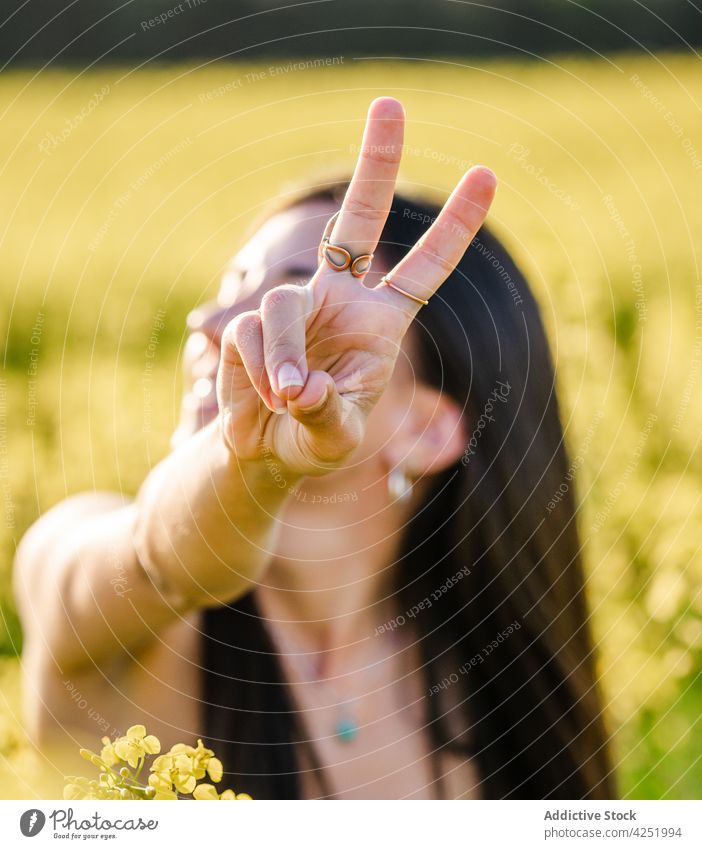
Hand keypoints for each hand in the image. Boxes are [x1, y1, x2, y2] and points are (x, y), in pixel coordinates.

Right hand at [217, 97, 496, 477]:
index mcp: (381, 324)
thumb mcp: (335, 439)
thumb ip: (327, 415)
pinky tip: (263, 398)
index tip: (487, 175)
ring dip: (283, 355)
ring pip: (284, 305)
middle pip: (358, 222)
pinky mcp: (250, 322)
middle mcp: (341, 302)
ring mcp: (296, 307)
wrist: (264, 450)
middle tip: (391, 102)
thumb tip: (300, 385)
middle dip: (375, 165)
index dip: (454, 228)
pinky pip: (251, 331)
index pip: (423, 269)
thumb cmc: (315, 441)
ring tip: (286, 398)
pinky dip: (258, 367)